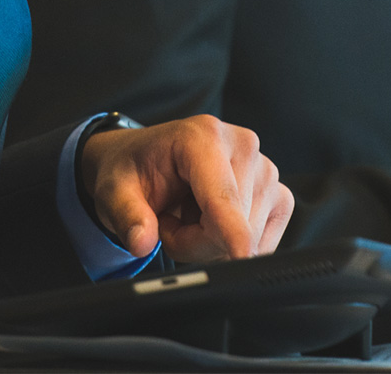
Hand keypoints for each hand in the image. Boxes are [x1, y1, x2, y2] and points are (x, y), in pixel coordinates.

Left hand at [79, 115, 293, 262]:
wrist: (146, 161)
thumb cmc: (134, 172)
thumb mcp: (113, 191)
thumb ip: (127, 216)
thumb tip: (141, 241)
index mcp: (201, 137)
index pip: (222, 194)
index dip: (232, 229)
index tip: (241, 255)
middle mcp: (242, 144)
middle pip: (234, 225)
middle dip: (196, 242)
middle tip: (168, 221)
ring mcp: (265, 168)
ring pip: (250, 238)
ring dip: (213, 243)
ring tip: (187, 216)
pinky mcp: (277, 192)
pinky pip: (264, 241)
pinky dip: (233, 243)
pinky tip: (211, 221)